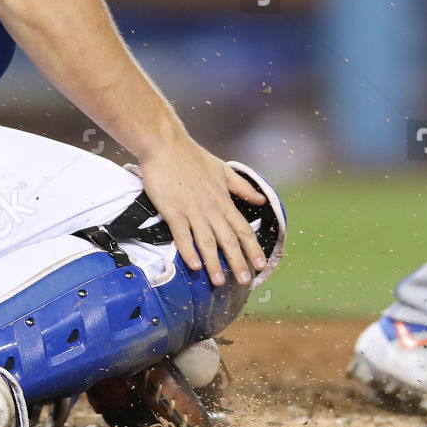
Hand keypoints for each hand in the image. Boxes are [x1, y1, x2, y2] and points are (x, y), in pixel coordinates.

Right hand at [140, 140, 266, 286]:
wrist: (165, 145)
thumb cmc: (192, 156)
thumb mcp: (222, 169)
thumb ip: (241, 186)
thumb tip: (261, 199)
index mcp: (223, 199)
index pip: (242, 228)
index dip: (253, 247)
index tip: (261, 264)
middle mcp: (211, 208)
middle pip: (228, 240)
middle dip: (238, 262)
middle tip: (245, 281)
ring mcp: (192, 210)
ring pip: (206, 242)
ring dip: (214, 263)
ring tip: (219, 282)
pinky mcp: (172, 210)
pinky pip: (182, 235)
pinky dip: (188, 251)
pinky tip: (193, 266)